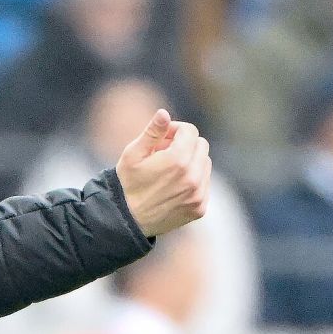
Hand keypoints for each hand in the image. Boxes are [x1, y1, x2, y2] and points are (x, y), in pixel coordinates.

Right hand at [115, 109, 210, 236]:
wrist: (127, 220)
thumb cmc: (127, 183)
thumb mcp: (133, 154)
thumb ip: (152, 132)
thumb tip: (164, 113)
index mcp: (177, 160)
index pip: (190, 131)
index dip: (175, 130)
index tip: (162, 138)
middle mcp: (193, 177)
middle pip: (201, 145)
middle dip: (185, 144)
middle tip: (164, 153)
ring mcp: (198, 194)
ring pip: (205, 164)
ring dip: (191, 161)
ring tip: (168, 171)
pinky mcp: (200, 207)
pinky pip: (205, 184)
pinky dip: (194, 180)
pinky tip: (173, 186)